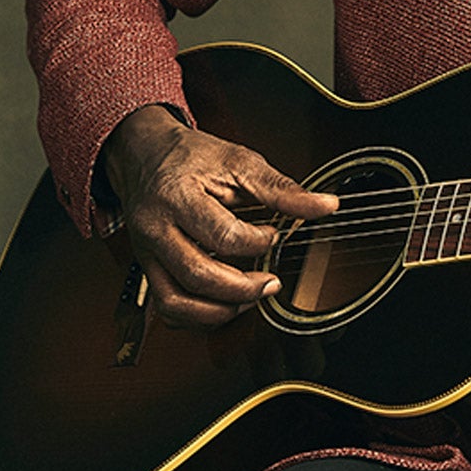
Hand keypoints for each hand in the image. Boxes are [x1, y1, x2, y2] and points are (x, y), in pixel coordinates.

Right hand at [101, 105, 337, 326]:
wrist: (144, 154)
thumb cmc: (190, 157)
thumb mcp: (239, 162)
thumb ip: (282, 189)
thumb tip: (326, 206)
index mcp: (178, 196)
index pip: (222, 235)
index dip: (256, 243)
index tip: (272, 235)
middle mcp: (155, 228)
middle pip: (197, 276)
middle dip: (242, 289)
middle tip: (271, 283)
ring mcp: (146, 252)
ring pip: (175, 302)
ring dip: (219, 311)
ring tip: (249, 300)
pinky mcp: (146, 267)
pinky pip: (166, 307)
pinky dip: (196, 316)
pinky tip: (223, 304)